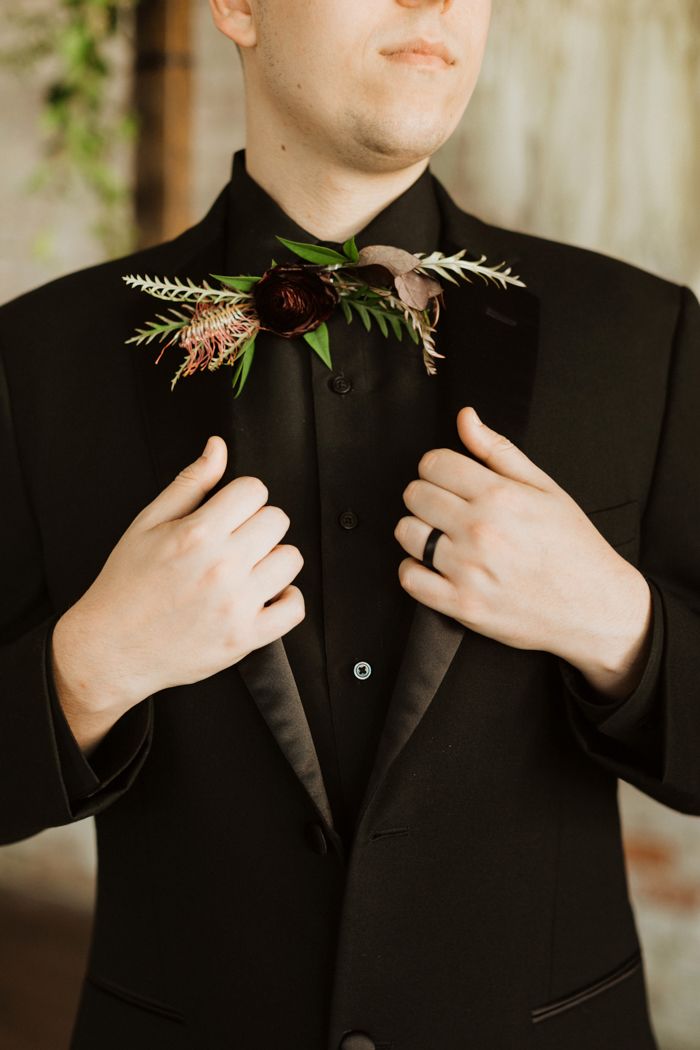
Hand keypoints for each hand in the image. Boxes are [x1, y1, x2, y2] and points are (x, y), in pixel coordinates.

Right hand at [56, 436, 304, 713]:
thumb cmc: (126, 585)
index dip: (243, 497)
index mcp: (198, 534)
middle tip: (235, 540)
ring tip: (248, 568)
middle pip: (277, 521)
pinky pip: (294, 608)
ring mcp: (237, 604)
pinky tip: (265, 594)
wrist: (110, 648)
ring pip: (291, 560)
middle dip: (258, 524)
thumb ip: (190, 483)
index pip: (254, 490)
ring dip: (273, 559)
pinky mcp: (245, 637)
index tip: (231, 511)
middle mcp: (222, 567)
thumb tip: (218, 447)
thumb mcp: (147, 524)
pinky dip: (286, 598)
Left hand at [394, 406, 650, 676]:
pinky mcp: (462, 605)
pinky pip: (409, 578)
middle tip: (446, 509)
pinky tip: (434, 566)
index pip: (434, 463)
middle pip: (415, 495)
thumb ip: (499, 451)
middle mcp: (480, 530)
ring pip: (406, 533)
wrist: (595, 607)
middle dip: (426, 496)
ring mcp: (469, 569)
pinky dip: (413, 570)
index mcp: (500, 495)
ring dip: (417, 531)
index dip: (437, 467)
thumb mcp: (545, 489)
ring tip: (441, 536)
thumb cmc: (573, 546)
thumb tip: (465, 416)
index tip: (447, 479)